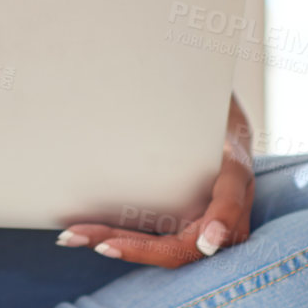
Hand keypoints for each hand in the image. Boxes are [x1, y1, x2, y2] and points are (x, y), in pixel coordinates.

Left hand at [55, 92, 255, 267]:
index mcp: (236, 173)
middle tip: (95, 241)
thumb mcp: (210, 102)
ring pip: (166, 250)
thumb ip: (195, 96)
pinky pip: (155, 243)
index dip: (221, 221)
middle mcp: (227, 210)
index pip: (231, 201)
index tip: (207, 241)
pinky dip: (121, 240)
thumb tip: (165, 57)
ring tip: (71, 236)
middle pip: (185, 243)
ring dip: (118, 245)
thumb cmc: (209, 112)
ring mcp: (208, 226)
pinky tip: (88, 237)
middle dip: (138, 247)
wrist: (222, 131)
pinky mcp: (184, 228)